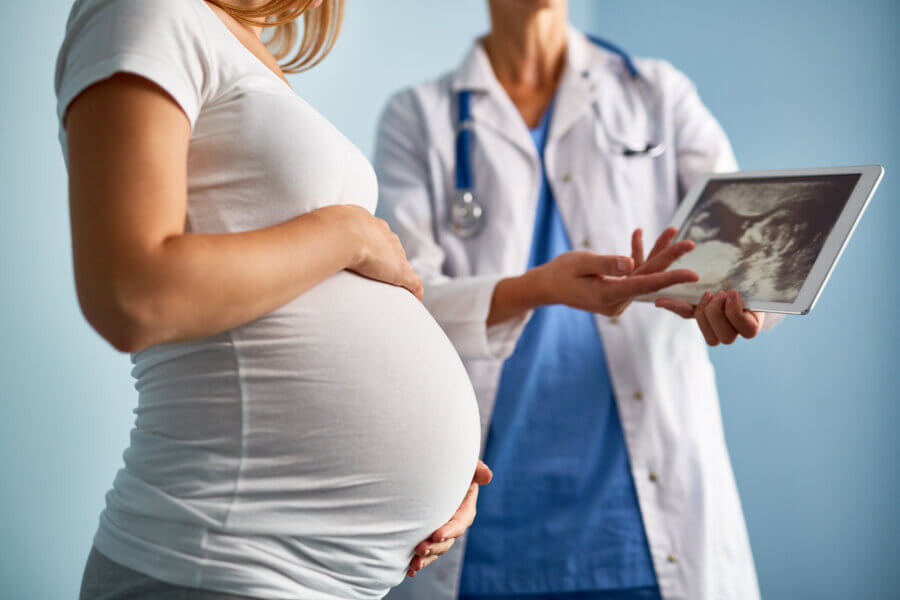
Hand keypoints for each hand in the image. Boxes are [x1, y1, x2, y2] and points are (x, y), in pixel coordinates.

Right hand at [320, 205, 423, 299]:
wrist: (344, 233)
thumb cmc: (330, 230)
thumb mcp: (326, 226)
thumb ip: (321, 234)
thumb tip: (306, 240)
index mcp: (370, 224)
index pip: (379, 235)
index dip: (378, 244)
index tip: (375, 252)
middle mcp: (385, 236)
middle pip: (394, 248)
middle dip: (392, 257)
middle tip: (387, 268)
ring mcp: (394, 254)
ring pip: (403, 263)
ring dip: (402, 273)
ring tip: (401, 284)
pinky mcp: (399, 271)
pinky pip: (412, 281)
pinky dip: (414, 289)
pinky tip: (416, 296)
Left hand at [406, 460, 492, 577]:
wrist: (432, 469)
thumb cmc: (451, 466)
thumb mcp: (466, 465)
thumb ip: (476, 469)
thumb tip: (486, 476)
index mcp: (464, 509)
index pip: (459, 522)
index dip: (450, 530)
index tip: (437, 534)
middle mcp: (453, 523)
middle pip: (447, 540)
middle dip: (435, 547)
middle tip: (420, 549)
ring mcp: (440, 530)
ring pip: (435, 549)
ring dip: (426, 558)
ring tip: (413, 563)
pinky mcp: (427, 534)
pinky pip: (425, 550)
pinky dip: (418, 561)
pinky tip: (410, 570)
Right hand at [534, 227, 697, 316]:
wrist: (547, 286)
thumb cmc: (560, 272)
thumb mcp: (581, 262)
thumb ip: (606, 263)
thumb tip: (630, 263)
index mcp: (607, 296)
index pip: (644, 286)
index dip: (669, 277)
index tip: (692, 274)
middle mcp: (617, 301)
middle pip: (649, 278)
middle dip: (669, 259)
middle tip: (689, 243)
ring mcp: (617, 299)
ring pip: (643, 274)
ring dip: (656, 253)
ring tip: (672, 231)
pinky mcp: (616, 292)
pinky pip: (633, 273)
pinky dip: (637, 255)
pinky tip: (638, 235)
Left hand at [655, 289, 764, 345]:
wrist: (743, 278)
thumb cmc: (754, 280)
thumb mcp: (756, 280)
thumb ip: (755, 281)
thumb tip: (749, 279)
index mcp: (752, 324)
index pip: (748, 331)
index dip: (736, 312)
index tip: (733, 292)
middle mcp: (734, 331)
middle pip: (724, 337)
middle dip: (718, 313)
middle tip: (719, 293)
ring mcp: (715, 327)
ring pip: (709, 336)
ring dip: (705, 314)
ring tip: (708, 295)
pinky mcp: (699, 315)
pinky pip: (686, 315)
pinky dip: (673, 307)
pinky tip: (659, 300)